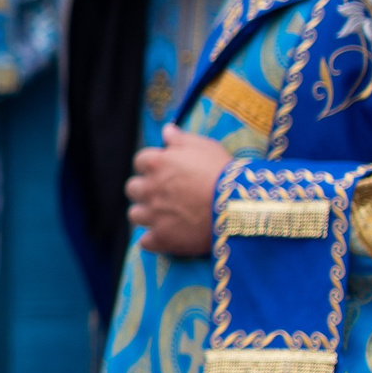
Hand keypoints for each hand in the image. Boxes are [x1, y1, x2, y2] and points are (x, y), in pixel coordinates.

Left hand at [126, 125, 231, 257]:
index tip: (165, 170)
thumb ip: (181, 139)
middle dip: (145, 190)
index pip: (140, 161)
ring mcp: (153, 215)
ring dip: (146, 214)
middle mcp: (149, 188)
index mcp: (156, 163)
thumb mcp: (206, 147)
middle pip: (133, 188)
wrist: (238, 208)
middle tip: (164, 194)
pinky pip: (145, 242)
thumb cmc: (224, 172)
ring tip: (165, 216)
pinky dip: (154, 240)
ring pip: (135, 215)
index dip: (153, 166)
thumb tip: (166, 130)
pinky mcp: (161, 238)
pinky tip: (167, 236)